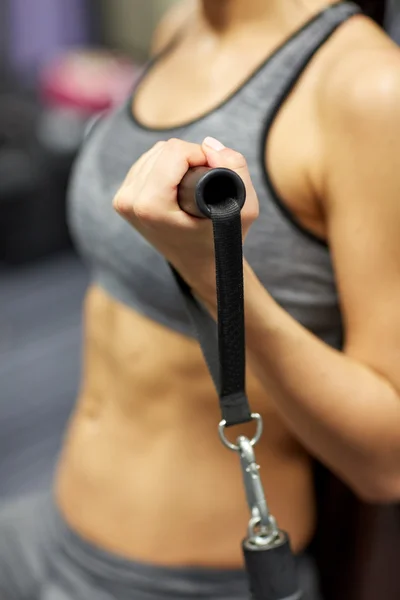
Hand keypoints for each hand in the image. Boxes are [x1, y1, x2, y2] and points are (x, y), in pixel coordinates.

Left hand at [113, 136, 258, 301]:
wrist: (200, 266)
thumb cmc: (222, 241)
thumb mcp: (244, 208)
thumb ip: (234, 168)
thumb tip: (209, 144)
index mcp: (150, 206)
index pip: (174, 151)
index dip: (201, 155)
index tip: (215, 174)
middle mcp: (130, 202)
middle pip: (163, 149)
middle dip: (189, 157)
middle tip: (206, 181)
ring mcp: (122, 201)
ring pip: (154, 153)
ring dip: (178, 160)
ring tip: (193, 185)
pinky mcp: (122, 198)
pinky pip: (146, 163)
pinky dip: (165, 166)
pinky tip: (177, 184)